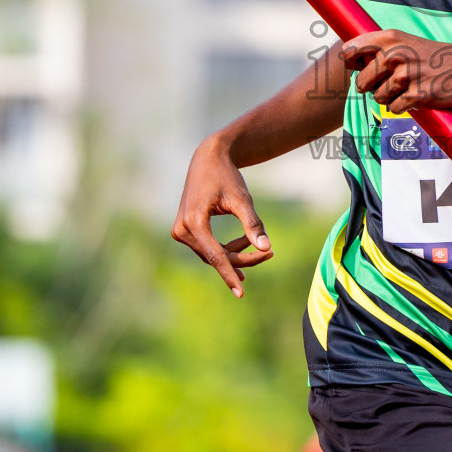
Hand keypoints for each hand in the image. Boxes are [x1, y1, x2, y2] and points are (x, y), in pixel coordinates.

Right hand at [172, 136, 273, 296]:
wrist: (208, 158)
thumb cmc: (226, 176)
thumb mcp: (242, 199)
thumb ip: (253, 224)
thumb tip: (266, 248)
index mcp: (194, 222)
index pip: (215, 256)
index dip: (229, 274)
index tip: (241, 292)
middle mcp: (182, 229)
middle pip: (215, 256)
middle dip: (243, 259)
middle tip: (271, 254)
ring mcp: (180, 231)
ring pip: (212, 254)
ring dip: (236, 253)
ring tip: (262, 248)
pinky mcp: (184, 230)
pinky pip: (207, 247)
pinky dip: (226, 248)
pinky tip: (245, 247)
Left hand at [338, 31, 451, 115]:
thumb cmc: (434, 57)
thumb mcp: (406, 42)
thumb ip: (380, 48)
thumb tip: (348, 58)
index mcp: (390, 38)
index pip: (349, 51)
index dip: (351, 63)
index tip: (358, 66)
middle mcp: (395, 54)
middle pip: (361, 82)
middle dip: (373, 87)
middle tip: (393, 82)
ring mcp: (406, 75)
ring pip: (378, 98)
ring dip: (390, 98)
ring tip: (408, 88)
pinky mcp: (416, 95)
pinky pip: (394, 108)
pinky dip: (402, 107)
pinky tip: (416, 97)